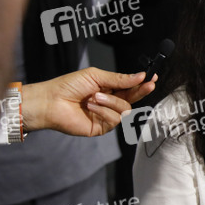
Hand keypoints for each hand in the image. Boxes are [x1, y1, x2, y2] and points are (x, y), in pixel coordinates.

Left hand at [22, 67, 156, 135]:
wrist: (51, 102)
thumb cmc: (68, 86)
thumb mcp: (96, 76)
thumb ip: (119, 79)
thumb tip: (139, 76)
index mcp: (108, 88)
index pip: (130, 87)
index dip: (142, 83)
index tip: (152, 78)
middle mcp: (109, 102)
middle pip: (132, 99)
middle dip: (140, 91)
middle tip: (147, 84)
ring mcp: (106, 116)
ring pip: (125, 110)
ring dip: (111, 102)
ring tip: (94, 97)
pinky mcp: (101, 127)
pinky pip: (114, 120)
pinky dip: (103, 111)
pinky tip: (91, 106)